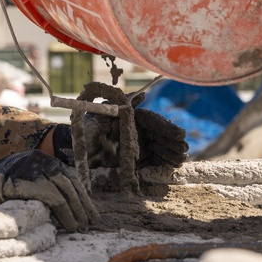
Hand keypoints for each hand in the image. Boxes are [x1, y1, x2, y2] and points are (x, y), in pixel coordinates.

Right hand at [0, 150, 99, 231]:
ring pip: (62, 190)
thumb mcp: (24, 180)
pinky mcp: (22, 181)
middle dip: (82, 205)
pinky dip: (62, 212)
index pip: (69, 176)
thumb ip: (43, 187)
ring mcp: (29, 169)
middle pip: (69, 183)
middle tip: (90, 223)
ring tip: (80, 227)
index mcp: (40, 158)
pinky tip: (67, 224)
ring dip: (75, 211)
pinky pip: (49, 197)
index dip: (83, 195)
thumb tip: (70, 206)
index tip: (91, 213)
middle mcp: (38, 159)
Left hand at [52, 106, 188, 169]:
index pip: (155, 121)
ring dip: (172, 153)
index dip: (167, 128)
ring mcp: (141, 145)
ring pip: (163, 148)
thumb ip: (121, 106)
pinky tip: (172, 165)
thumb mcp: (102, 114)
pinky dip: (165, 163)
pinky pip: (156, 161)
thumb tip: (142, 96)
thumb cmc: (88, 129)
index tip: (180, 135)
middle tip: (182, 149)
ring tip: (179, 158)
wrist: (78, 151)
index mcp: (134, 117)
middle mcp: (140, 130)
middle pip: (163, 135)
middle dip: (174, 142)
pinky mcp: (139, 160)